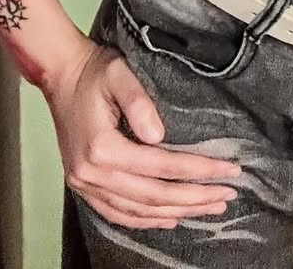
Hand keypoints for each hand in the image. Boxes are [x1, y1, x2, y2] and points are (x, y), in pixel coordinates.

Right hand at [45, 39, 240, 229]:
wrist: (62, 75)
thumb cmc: (95, 71)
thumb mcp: (119, 73)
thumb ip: (139, 103)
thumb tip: (160, 136)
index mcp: (103, 148)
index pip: (162, 167)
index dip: (199, 171)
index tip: (230, 171)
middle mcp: (92, 174)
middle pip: (154, 196)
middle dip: (196, 198)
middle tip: (228, 195)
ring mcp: (86, 185)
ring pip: (138, 211)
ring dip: (177, 213)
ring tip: (209, 208)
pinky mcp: (84, 186)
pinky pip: (118, 214)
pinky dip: (146, 221)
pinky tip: (170, 219)